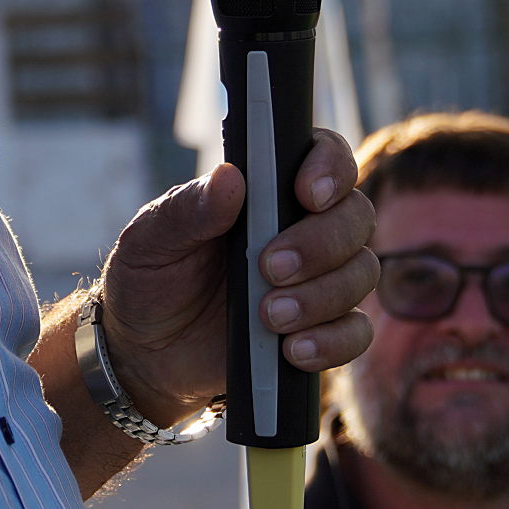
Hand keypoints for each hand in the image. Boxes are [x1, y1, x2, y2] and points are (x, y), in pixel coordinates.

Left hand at [93, 129, 377, 425]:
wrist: (146, 352)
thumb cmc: (152, 279)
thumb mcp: (152, 239)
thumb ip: (188, 209)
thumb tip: (230, 177)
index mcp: (269, 189)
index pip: (325, 155)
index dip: (330, 167)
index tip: (307, 194)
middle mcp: (306, 227)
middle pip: (356, 216)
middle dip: (322, 243)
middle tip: (270, 268)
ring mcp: (319, 280)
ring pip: (362, 273)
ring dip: (322, 295)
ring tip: (269, 316)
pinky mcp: (321, 330)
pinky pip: (355, 332)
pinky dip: (332, 342)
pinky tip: (291, 350)